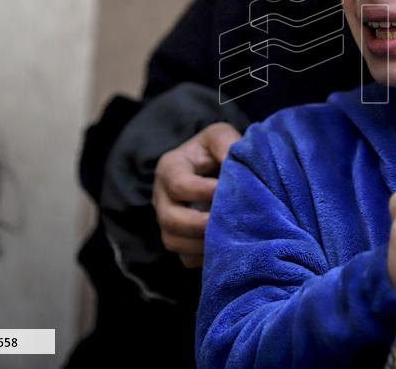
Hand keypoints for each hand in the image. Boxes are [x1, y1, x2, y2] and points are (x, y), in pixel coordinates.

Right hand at [153, 122, 241, 267]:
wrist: (214, 167)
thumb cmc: (216, 149)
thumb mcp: (220, 136)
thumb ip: (226, 143)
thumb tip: (233, 161)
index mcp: (170, 168)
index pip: (179, 185)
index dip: (204, 192)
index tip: (229, 192)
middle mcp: (162, 197)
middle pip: (170, 220)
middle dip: (200, 224)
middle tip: (230, 223)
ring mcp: (167, 222)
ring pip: (174, 243)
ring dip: (202, 244)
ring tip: (230, 238)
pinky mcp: (179, 241)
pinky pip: (186, 259)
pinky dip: (205, 258)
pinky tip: (227, 249)